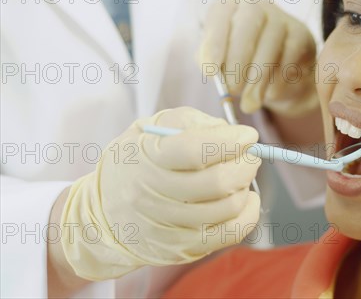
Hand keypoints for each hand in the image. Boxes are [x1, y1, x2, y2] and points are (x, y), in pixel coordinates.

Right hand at [59, 107, 260, 280]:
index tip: (248, 135)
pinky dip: (249, 213)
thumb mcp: (148, 129)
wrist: (102, 218)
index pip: (195, 151)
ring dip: (245, 186)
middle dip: (246, 164)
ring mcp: (169, 225)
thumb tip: (231, 132)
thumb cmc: (133, 164)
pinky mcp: (183, 248)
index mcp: (146, 158)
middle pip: (218, 182)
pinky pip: (231, 233)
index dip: (230, 141)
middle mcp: (154, 194)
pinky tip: (245, 198)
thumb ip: (189, 121)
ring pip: (229, 207)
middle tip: (250, 154)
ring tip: (240, 174)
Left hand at [199, 0, 318, 117]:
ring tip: (250, 103)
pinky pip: (291, 54)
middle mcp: (254, 5)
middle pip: (249, 22)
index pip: (220, 15)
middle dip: (239, 59)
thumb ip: (212, 64)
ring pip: (271, 41)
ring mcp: (281, 17)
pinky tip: (271, 93)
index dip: (215, 42)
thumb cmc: (240, 64)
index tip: (211, 71)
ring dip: (259, 76)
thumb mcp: (220, 62)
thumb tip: (212, 72)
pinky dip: (279, 78)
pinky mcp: (301, 34)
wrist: (278, 73)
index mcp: (229, 7)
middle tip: (233, 89)